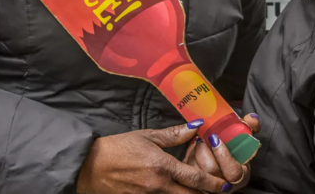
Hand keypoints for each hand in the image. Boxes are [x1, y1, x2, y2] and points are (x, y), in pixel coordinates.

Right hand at [77, 120, 230, 193]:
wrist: (88, 166)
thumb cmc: (118, 148)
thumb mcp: (147, 137)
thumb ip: (175, 134)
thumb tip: (197, 126)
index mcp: (163, 167)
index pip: (197, 179)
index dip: (214, 184)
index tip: (226, 186)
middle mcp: (159, 186)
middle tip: (216, 190)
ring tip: (196, 189)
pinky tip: (175, 190)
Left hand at [183, 114, 261, 190]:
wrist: (217, 156)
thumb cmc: (232, 148)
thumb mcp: (243, 138)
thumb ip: (250, 127)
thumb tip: (252, 118)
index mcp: (240, 176)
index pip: (234, 173)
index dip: (224, 156)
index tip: (215, 139)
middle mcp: (224, 185)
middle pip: (212, 171)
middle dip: (205, 151)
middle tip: (203, 138)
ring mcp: (208, 186)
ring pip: (197, 170)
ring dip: (196, 152)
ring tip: (199, 141)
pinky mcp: (193, 183)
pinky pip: (188, 170)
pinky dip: (189, 155)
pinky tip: (194, 148)